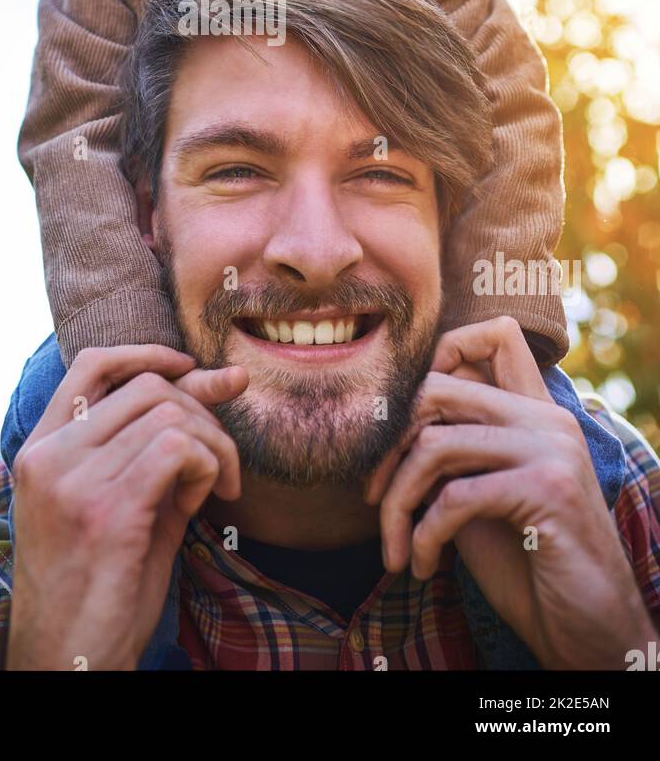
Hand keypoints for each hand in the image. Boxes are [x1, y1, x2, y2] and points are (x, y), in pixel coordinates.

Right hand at [6, 344, 248, 670]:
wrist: (69, 660)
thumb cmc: (99, 587)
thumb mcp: (122, 501)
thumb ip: (155, 443)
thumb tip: (218, 379)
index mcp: (41, 451)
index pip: (92, 366)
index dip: (148, 354)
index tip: (192, 366)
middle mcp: (51, 457)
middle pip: (148, 387)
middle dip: (203, 411)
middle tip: (222, 461)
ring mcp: (74, 482)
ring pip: (171, 414)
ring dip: (213, 445)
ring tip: (214, 489)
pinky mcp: (108, 512)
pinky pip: (179, 449)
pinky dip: (208, 465)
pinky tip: (204, 501)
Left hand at [362, 316, 653, 668]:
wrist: (589, 628)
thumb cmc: (527, 564)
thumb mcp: (479, 495)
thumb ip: (450, 450)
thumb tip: (381, 425)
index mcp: (534, 411)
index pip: (491, 335)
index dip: (432, 360)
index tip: (396, 428)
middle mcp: (546, 418)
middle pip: (438, 387)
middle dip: (388, 445)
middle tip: (373, 498)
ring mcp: (550, 448)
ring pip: (435, 445)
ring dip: (398, 504)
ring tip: (393, 546)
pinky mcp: (547, 489)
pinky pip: (454, 497)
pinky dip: (423, 536)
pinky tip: (420, 565)